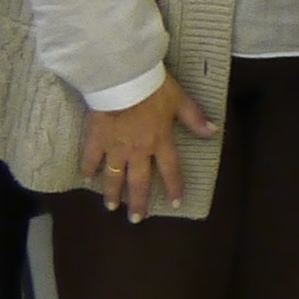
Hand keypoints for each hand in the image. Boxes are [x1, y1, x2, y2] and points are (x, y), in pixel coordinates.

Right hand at [80, 82, 215, 222]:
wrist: (123, 78)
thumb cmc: (153, 87)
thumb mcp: (180, 100)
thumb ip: (195, 118)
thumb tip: (213, 132)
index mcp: (160, 141)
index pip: (170, 170)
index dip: (174, 187)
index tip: (175, 204)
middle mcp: (138, 150)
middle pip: (139, 181)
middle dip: (138, 202)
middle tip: (136, 220)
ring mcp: (115, 147)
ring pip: (114, 176)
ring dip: (113, 193)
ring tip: (111, 207)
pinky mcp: (96, 138)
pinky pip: (90, 158)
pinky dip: (88, 169)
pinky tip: (85, 180)